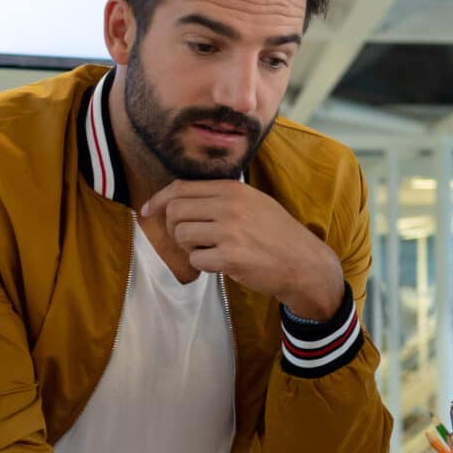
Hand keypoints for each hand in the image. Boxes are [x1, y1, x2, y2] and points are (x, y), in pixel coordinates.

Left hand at [144, 180, 347, 319]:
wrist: (304, 264)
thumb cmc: (277, 234)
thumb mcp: (254, 202)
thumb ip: (220, 197)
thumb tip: (176, 198)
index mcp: (233, 189)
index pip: (181, 187)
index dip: (159, 200)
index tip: (148, 211)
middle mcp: (230, 206)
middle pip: (176, 211)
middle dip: (175, 228)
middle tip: (191, 239)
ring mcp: (230, 232)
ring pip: (182, 236)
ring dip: (189, 248)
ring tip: (211, 251)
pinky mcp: (230, 259)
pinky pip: (196, 261)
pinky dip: (204, 265)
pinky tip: (223, 264)